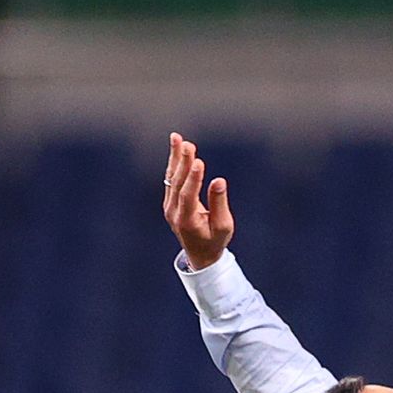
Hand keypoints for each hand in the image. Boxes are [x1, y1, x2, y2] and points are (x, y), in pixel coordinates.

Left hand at [162, 133, 234, 269]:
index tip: (199, 162)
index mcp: (187, 221)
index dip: (193, 179)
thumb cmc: (215, 240)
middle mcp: (173, 212)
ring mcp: (168, 206)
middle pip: (176, 183)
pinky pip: (170, 179)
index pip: (188, 195)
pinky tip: (177, 149)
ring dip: (175, 158)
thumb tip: (219, 181)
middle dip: (182, 162)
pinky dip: (174, 163)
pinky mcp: (169, 201)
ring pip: (171, 178)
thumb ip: (219, 203)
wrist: (200, 255)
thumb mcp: (224, 226)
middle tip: (187, 144)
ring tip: (177, 138)